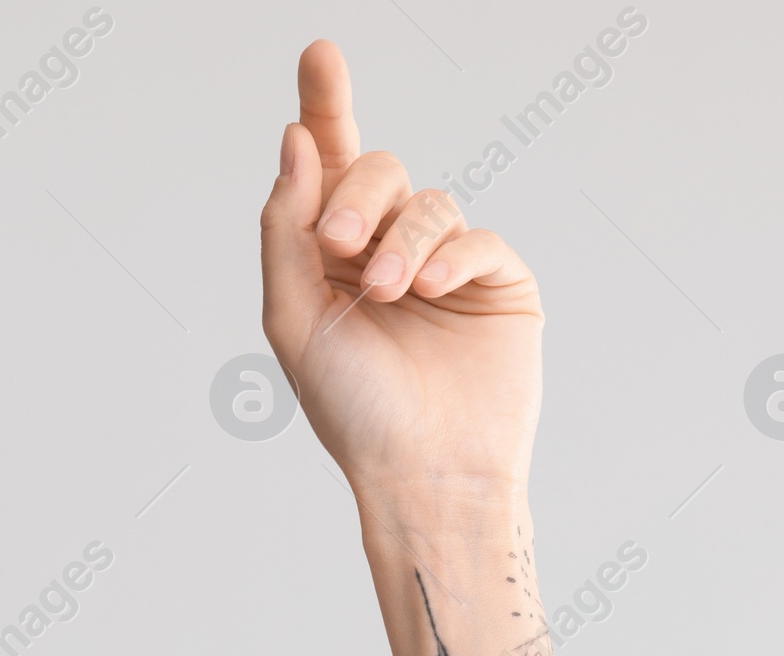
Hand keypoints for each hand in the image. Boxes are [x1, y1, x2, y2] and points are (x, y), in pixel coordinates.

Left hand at [260, 42, 542, 500]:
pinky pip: (478, 237)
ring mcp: (446, 265)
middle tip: (340, 243)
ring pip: (429, 201)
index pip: (328, 167)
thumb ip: (287, 228)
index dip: (326, 107)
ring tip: (391, 295)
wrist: (421, 474)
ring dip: (403, 242)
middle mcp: (387, 253)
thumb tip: (297, 140)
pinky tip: (432, 291)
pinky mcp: (497, 282)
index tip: (319, 54)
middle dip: (357, 195)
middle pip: (378, 170)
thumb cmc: (354, 412)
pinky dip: (451, 256)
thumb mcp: (295, 318)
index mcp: (331, 260)